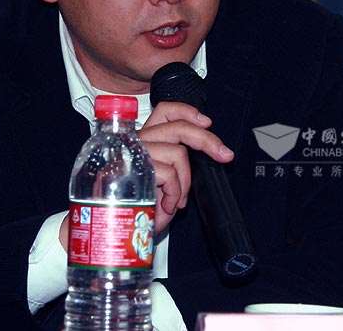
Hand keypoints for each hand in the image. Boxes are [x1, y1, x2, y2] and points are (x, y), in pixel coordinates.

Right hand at [138, 101, 233, 234]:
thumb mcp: (164, 182)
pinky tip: (166, 205)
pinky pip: (169, 174)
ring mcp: (133, 153)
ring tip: (176, 200)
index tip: (206, 123)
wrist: (119, 230)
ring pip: (178, 153)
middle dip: (207, 141)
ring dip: (185, 182)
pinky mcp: (132, 168)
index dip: (187, 112)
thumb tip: (208, 153)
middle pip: (178, 127)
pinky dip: (175, 193)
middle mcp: (137, 141)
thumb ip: (177, 163)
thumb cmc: (140, 207)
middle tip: (224, 155)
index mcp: (145, 140)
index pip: (164, 112)